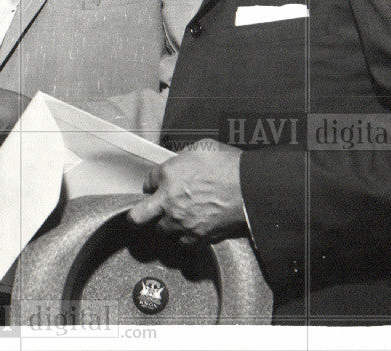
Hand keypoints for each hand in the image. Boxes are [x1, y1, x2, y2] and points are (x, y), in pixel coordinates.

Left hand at [128, 139, 246, 242]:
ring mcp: (181, 222)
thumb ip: (182, 159)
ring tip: (176, 219)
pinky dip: (184, 237)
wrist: (252, 189)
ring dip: (166, 224)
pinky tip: (190, 229)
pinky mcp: (196, 237)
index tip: (157, 186)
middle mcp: (169, 201)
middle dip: (138, 215)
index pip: (147, 182)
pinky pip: (182, 243)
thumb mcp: (201, 148)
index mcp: (168, 175)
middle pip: (138, 216)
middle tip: (143, 214)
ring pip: (161, 230)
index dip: (153, 184)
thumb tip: (178, 165)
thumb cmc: (230, 166)